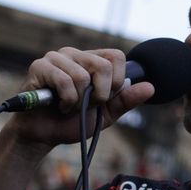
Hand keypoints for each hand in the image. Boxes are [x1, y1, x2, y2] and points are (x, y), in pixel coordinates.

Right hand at [5, 47, 154, 148]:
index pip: (117, 56)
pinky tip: (58, 106)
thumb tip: (151, 87)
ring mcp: (55, 58)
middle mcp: (74, 54)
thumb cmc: (72, 122)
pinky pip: (65, 82)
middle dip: (99, 95)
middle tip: (84, 105)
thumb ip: (126, 100)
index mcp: (91, 60)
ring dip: (78, 102)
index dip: (117, 82)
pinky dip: (66, 102)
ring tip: (68, 106)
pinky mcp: (39, 66)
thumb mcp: (105, 113)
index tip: (104, 99)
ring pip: (83, 77)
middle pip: (104, 66)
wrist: (43, 136)